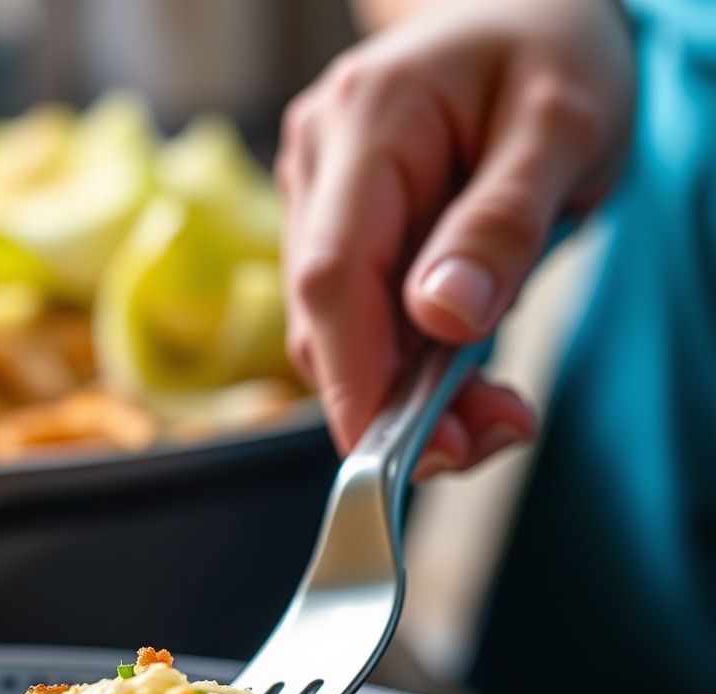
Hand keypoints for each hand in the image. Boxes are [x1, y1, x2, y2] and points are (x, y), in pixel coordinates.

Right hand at [276, 0, 634, 473]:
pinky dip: (405, 361)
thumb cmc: (554, 53)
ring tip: (492, 405)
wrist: (523, 15)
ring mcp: (317, 195)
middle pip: (325, 317)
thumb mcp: (565, 125)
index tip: (400, 459)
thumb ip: (504, 222)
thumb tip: (443, 318)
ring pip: (335, 329)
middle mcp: (319, 161)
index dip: (354, 380)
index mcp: (367, 121)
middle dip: (394, 400)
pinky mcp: (334, 226)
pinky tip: (459, 362)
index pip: (331, 276)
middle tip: (491, 434)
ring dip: (404, 388)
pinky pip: (355, 315)